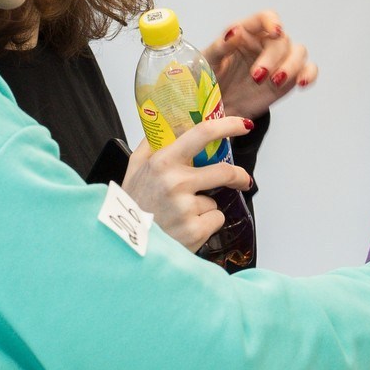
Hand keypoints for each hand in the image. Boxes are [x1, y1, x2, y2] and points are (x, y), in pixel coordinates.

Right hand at [121, 116, 252, 252]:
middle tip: (241, 180)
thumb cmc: (132, 205)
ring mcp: (186, 208)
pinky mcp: (195, 230)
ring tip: (180, 214)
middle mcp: (175, 183)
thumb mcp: (134, 168)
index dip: (228, 126)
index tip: (243, 125)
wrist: (125, 244)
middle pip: (224, 172)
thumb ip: (151, 144)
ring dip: (204, 206)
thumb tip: (170, 124)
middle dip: (238, 176)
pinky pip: (215, 219)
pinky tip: (185, 227)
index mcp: (162, 162)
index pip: (202, 134)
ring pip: (214, 200)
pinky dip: (206, 224)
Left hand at [203, 11, 317, 122]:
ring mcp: (280, 61)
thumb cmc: (210, 78)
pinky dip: (309, 74)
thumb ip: (221, 46)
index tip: (274, 33)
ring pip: (299, 53)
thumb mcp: (208, 61)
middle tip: (257, 76)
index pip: (265, 18)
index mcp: (247, 33)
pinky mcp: (289, 79)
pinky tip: (301, 83)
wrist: (217, 105)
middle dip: (272, 58)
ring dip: (291, 66)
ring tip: (275, 82)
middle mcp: (266, 43)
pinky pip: (307, 70)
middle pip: (282, 40)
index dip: (272, 22)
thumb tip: (234, 32)